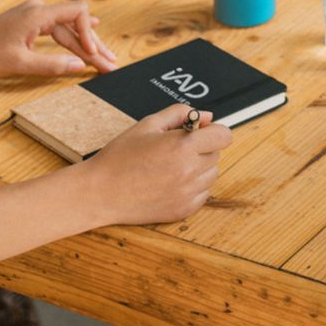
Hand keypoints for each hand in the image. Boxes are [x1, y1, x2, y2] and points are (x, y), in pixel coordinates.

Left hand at [0, 0, 118, 78]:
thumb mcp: (19, 64)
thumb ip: (51, 65)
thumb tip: (78, 66)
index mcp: (37, 14)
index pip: (76, 12)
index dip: (89, 32)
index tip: (93, 55)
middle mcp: (38, 10)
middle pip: (75, 23)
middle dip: (93, 45)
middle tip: (110, 65)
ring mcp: (34, 15)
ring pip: (67, 29)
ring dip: (84, 46)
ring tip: (103, 61)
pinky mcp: (30, 23)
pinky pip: (57, 30)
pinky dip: (72, 40)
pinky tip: (86, 41)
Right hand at [83, 105, 232, 225]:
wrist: (102, 191)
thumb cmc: (121, 155)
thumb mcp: (149, 124)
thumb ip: (181, 114)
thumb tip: (207, 116)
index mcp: (183, 147)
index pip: (224, 136)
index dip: (214, 131)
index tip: (202, 131)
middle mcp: (190, 172)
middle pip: (216, 154)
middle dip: (202, 147)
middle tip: (176, 147)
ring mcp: (188, 194)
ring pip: (211, 175)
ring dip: (199, 167)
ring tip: (172, 165)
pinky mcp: (183, 210)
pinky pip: (203, 194)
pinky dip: (193, 186)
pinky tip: (170, 181)